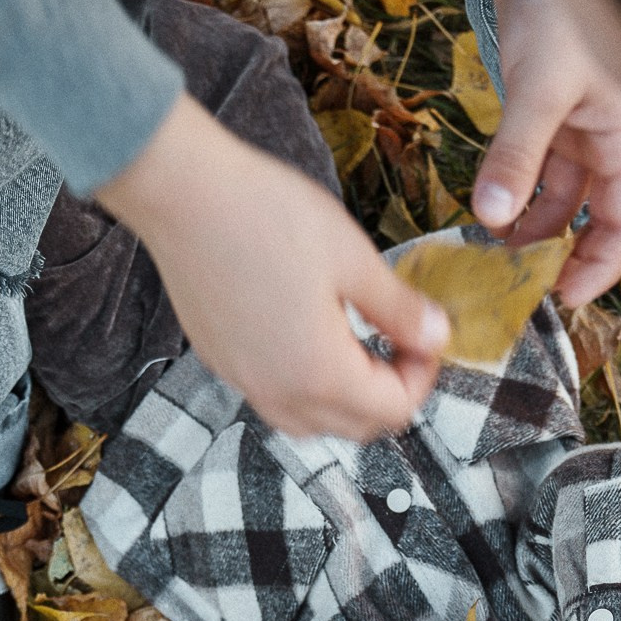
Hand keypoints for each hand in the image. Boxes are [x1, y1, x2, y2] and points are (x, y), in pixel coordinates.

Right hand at [99, 95, 448, 440]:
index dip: (423, 376)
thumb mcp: (353, 258)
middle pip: (356, 428)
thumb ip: (399, 310)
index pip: (394, 411)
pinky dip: (304, 386)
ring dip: (346, 398)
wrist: (182, 192)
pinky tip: (309, 336)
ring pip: (311, 422)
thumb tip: (437, 337)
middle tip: (400, 339)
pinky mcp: (219, 361)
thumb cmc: (267, 215)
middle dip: (389, 392)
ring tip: (357, 343)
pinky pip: (273, 398)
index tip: (426, 334)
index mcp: (320, 373)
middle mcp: (278, 392)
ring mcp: (242, 380)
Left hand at [472, 0, 620, 305]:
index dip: (601, 266)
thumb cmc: (569, 3)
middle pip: (588, 215)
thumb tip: (495, 216)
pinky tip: (482, 206)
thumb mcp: (540, 87)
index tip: (562, 296)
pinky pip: (525, 161)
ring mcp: (568, 123)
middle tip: (515, 284)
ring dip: (526, 223)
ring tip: (490, 251)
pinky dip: (506, 186)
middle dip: (556, 251)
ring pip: (553, 192)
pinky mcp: (535, 104)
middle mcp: (600, 140)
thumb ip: (517, 154)